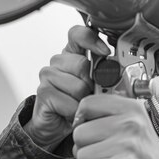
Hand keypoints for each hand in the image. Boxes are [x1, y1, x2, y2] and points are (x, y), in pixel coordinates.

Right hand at [24, 25, 110, 150]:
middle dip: (91, 84)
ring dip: (84, 100)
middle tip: (89, 93)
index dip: (92, 40)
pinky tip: (71, 112)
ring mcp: (48, 75)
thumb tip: (116, 71)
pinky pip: (70, 102)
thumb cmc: (78, 101)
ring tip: (79, 103)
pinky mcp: (43, 92)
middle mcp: (58, 61)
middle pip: (83, 64)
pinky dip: (75, 112)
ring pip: (78, 86)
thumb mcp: (94, 84)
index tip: (105, 51)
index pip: (78, 34)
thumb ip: (103, 73)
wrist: (57, 124)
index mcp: (72, 53)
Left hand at [72, 94, 158, 158]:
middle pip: (80, 132)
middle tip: (100, 152)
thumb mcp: (134, 123)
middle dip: (84, 147)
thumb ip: (110, 114)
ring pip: (81, 154)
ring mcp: (127, 144)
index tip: (87, 127)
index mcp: (132, 108)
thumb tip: (79, 116)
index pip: (88, 104)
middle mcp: (130, 122)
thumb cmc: (145, 152)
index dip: (81, 119)